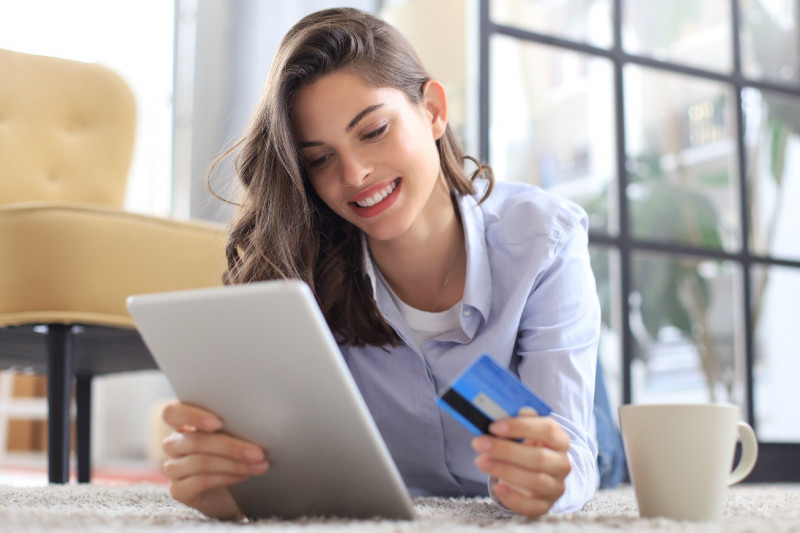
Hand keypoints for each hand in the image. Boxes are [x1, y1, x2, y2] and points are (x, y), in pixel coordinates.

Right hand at [161, 401, 269, 519]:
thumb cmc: (231, 454)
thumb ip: (232, 425)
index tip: (219, 423)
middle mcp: (173, 444)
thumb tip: (255, 420)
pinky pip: (201, 481)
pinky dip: (227, 477)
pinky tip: (244, 475)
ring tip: (258, 465)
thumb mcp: (231, 435)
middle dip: (231, 447)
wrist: (227, 492)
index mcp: (182, 422)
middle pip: (195, 441)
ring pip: (201, 462)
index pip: (171, 412)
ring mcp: (172, 468)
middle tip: (258, 452)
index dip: (192, 415)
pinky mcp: (178, 490)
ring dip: (234, 464)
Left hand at [471, 413, 570, 517]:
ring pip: (535, 481)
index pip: (547, 430)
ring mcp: (556, 487)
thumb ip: (516, 420)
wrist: (533, 473)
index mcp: (559, 440)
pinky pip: (531, 506)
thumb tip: (499, 410)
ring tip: (481, 461)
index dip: (521, 427)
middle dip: (505, 450)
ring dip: (504, 470)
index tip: (494, 426)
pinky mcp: (544, 506)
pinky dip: (513, 498)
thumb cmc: (525, 447)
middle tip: (479, 443)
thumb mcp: (524, 431)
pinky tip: (497, 486)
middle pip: (539, 458)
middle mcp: (562, 464)